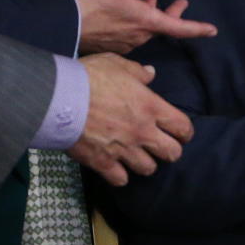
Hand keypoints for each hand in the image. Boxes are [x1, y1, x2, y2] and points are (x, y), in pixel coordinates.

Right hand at [67, 53, 194, 185]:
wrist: (58, 97)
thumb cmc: (89, 76)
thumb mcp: (117, 64)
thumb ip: (138, 72)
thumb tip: (151, 73)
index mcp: (151, 107)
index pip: (183, 127)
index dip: (185, 133)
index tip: (181, 134)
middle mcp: (142, 132)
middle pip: (172, 153)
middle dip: (170, 151)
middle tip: (161, 147)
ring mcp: (123, 149)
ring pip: (148, 169)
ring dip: (145, 164)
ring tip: (138, 157)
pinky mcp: (102, 162)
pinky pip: (120, 179)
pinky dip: (120, 176)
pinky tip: (116, 168)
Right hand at [71, 0, 217, 54]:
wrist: (62, 24)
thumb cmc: (93, 1)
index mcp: (146, 22)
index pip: (179, 28)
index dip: (197, 28)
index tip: (213, 31)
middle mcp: (140, 37)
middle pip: (163, 27)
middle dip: (174, 14)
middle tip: (182, 2)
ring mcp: (126, 43)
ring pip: (147, 29)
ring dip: (153, 14)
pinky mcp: (112, 45)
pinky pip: (132, 33)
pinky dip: (138, 20)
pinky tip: (130, 10)